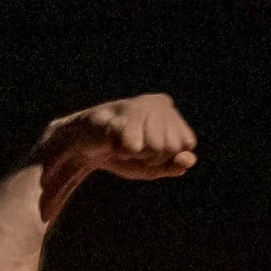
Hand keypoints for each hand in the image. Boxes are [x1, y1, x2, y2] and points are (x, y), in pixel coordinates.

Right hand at [34, 94, 197, 219]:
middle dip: (152, 157)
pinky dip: (122, 152)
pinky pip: (135, 146)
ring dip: (137, 154)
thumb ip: (173, 165)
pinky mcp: (121, 112)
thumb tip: (190, 159)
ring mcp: (141, 105)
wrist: (80, 147)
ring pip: (157, 146)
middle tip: (132, 148)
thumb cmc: (119, 154)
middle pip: (172, 146)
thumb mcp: (150, 166)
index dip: (166, 156)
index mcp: (169, 112)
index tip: (146, 152)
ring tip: (122, 144)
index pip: (187, 143)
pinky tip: (112, 142)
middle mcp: (159, 103)